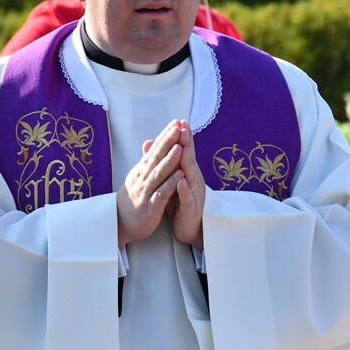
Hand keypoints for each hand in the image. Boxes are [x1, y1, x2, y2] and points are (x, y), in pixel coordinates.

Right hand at [116, 120, 186, 246]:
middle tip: (177, 127)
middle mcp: (142, 178)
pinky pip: (160, 194)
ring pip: (158, 174)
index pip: (154, 149)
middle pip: (156, 157)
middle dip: (167, 142)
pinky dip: (169, 185)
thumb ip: (147, 160)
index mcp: (141, 170)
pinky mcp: (149, 207)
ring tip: (180, 148)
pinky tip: (179, 176)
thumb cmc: (132, 199)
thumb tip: (150, 142)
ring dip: (169, 160)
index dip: (165, 136)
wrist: (118, 224)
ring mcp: (145, 192)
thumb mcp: (138, 177)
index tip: (175, 122)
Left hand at [168, 123, 205, 250]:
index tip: (179, 121)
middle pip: (190, 159)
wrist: (188, 227)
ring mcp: (193, 194)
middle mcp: (193, 180)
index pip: (185, 151)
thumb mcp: (171, 179)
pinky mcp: (191, 208)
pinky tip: (180, 182)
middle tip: (184, 127)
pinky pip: (187, 198)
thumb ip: (166, 162)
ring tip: (182, 149)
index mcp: (188, 172)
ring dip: (186, 162)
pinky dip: (184, 189)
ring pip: (190, 176)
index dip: (183, 136)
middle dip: (187, 143)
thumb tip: (156, 143)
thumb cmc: (179, 201)